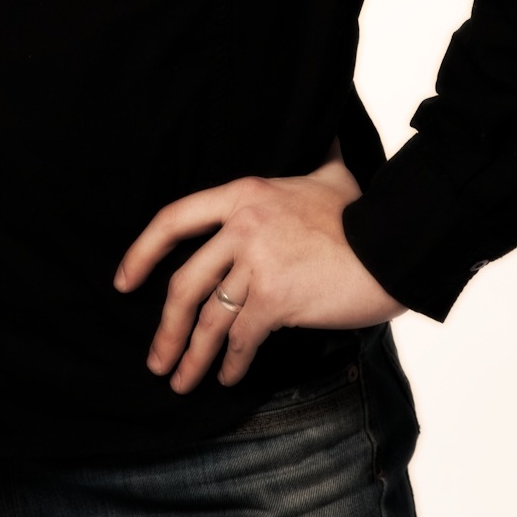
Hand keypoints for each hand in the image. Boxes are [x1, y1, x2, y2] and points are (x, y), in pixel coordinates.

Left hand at [112, 154, 404, 392]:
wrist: (391, 246)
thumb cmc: (362, 214)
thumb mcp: (327, 174)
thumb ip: (310, 161)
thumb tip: (321, 135)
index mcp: (243, 193)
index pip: (174, 219)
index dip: (142, 252)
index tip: (124, 280)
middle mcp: (241, 225)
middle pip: (184, 282)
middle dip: (165, 328)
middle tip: (155, 358)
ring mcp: (256, 262)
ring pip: (208, 318)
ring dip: (190, 356)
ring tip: (179, 381)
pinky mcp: (274, 297)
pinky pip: (241, 338)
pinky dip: (232, 363)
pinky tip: (228, 377)